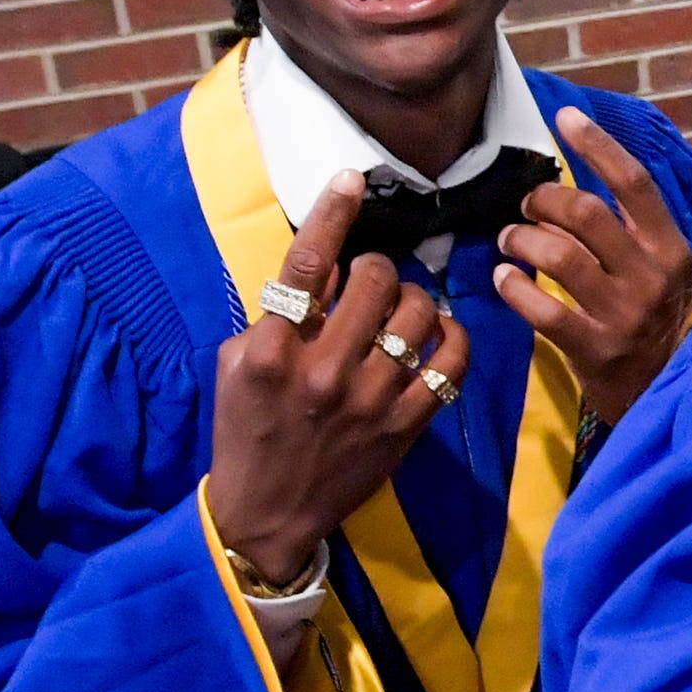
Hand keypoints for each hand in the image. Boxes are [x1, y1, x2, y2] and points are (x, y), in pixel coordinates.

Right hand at [209, 170, 472, 585]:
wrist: (267, 513)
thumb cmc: (246, 429)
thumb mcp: (239, 363)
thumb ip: (277, 313)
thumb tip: (325, 261)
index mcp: (272, 351)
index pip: (306, 266)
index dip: (333, 214)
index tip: (351, 178)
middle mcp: (322, 371)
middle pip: (373, 281)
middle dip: (375, 266)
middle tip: (367, 279)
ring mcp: (369, 401)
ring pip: (416, 314)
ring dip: (412, 296)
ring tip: (399, 306)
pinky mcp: (405, 427)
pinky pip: (450, 365)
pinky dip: (453, 336)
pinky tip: (439, 331)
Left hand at [496, 107, 691, 423]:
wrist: (672, 395)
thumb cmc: (658, 327)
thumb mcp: (660, 275)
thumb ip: (627, 235)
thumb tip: (568, 192)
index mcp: (671, 249)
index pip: (634, 183)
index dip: (597, 145)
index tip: (564, 118)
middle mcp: (652, 277)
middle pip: (587, 213)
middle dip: (543, 200)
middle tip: (526, 207)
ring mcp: (626, 315)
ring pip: (560, 255)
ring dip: (522, 239)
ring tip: (509, 241)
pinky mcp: (598, 351)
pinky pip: (544, 310)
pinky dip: (514, 288)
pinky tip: (504, 279)